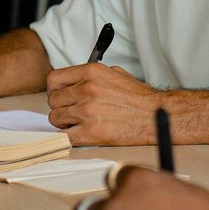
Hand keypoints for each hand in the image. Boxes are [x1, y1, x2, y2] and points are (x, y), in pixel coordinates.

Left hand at [44, 62, 163, 145]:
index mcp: (91, 72)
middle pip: (53, 101)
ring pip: (55, 119)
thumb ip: (90, 76)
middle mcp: (87, 90)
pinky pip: (64, 136)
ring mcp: (87, 111)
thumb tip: (71, 83)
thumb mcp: (114, 73)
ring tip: (78, 123)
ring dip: (64, 123)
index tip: (60, 96)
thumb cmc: (137, 97)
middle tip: (72, 112)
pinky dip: (68, 137)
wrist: (155, 115)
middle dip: (60, 107)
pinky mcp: (91, 133)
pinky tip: (79, 134)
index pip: (54, 79)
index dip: (55, 90)